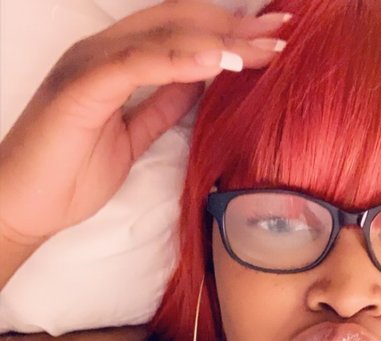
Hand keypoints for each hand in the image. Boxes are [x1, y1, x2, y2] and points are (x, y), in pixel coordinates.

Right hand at [0, 0, 288, 246]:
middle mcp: (103, 51)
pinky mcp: (81, 87)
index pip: (179, 32)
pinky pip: (136, 64)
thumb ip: (159, 105)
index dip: (227, 32)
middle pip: (179, 23)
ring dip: (218, 41)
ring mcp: (90, 64)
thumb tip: (197, 84)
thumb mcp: (130, 137)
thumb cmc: (69, 175)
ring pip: (163, 36)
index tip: (272, 38)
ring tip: (263, 47)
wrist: (23, 205)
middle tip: (284, 30)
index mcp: (114, 60)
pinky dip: (179, 60)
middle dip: (235, 28)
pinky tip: (217, 61)